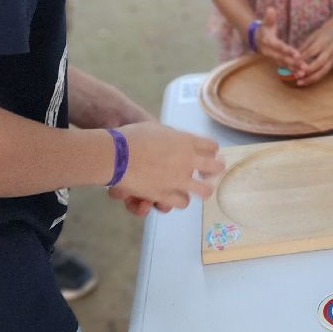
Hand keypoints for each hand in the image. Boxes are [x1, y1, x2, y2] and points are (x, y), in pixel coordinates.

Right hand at [108, 119, 223, 215]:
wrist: (116, 155)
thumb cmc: (132, 137)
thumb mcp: (157, 129)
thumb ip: (171, 137)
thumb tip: (175, 139)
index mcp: (186, 141)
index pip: (212, 146)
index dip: (211, 152)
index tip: (208, 155)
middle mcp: (187, 160)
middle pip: (216, 168)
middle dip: (215, 171)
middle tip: (209, 174)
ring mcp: (179, 179)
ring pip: (205, 190)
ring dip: (199, 189)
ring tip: (195, 189)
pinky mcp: (167, 194)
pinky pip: (183, 202)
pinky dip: (179, 200)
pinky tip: (175, 195)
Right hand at [252, 6, 303, 71]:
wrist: (255, 39)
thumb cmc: (264, 29)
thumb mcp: (265, 22)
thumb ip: (269, 17)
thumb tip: (271, 9)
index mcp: (268, 42)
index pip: (279, 47)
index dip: (288, 51)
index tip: (298, 54)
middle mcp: (270, 52)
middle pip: (283, 58)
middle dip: (294, 63)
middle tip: (305, 67)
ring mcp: (273, 58)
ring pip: (284, 64)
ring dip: (294, 69)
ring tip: (305, 73)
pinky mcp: (276, 61)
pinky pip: (285, 67)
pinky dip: (292, 71)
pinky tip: (301, 74)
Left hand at [295, 20, 332, 85]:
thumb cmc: (323, 33)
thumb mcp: (313, 36)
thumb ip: (304, 47)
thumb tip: (292, 57)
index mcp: (324, 41)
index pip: (312, 50)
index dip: (303, 56)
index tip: (293, 61)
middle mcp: (330, 50)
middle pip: (319, 63)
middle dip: (308, 70)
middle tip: (296, 75)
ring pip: (323, 71)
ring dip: (311, 78)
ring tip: (299, 82)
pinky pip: (324, 73)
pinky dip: (315, 79)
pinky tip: (306, 82)